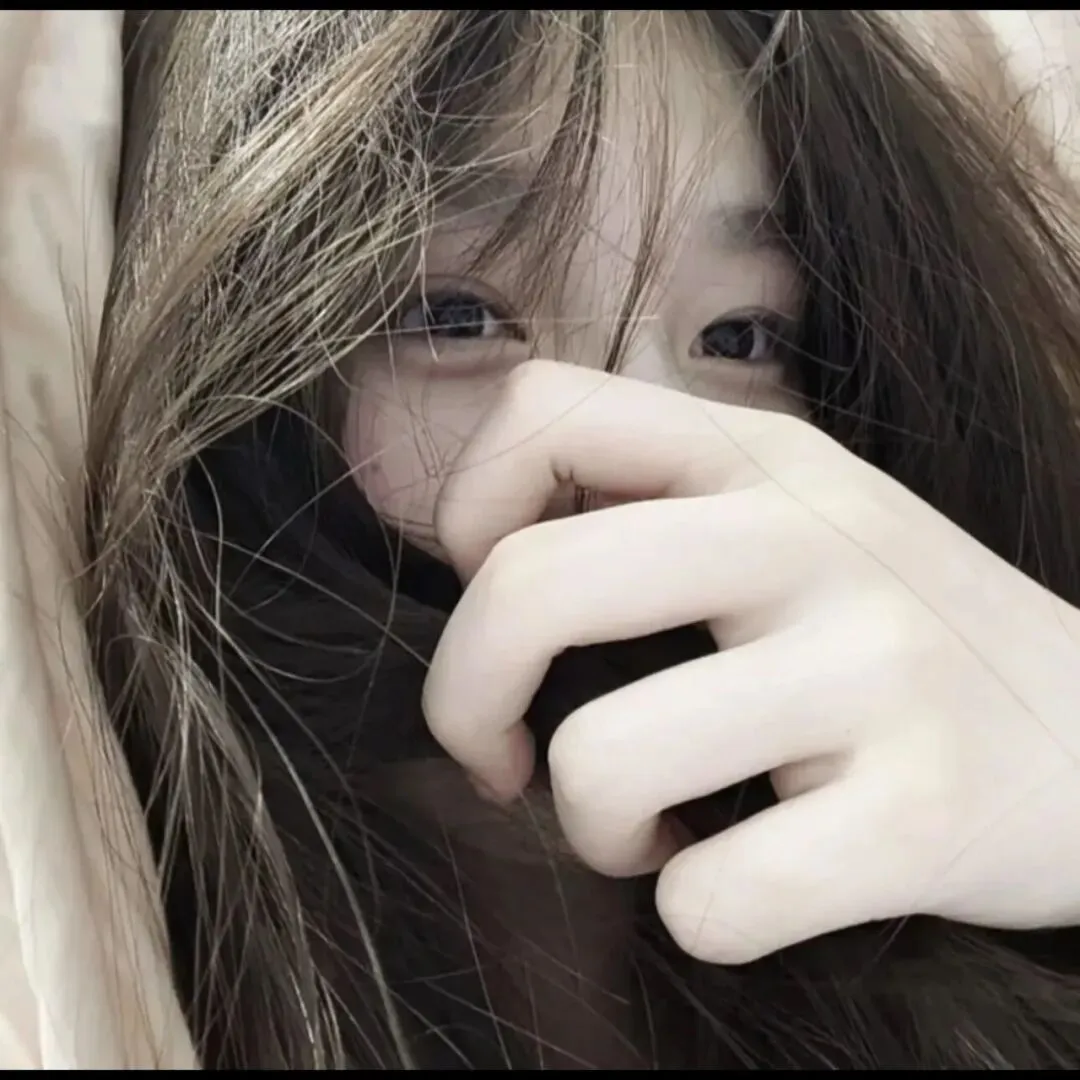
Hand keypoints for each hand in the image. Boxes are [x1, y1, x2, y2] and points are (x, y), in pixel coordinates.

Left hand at [422, 360, 1079, 963]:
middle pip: (530, 586)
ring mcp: (877, 668)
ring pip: (602, 763)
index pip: (536, 410)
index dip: (466, 515)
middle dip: (463, 696)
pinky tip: (736, 878)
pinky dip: (696, 910)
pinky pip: (713, 899)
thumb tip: (481, 566)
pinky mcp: (926, 813)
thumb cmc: (898, 635)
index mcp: (761, 455)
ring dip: (592, 826)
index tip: (505, 608)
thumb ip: (651, 511)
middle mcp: (814, 535)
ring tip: (653, 826)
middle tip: (503, 751)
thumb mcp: (792, 520)